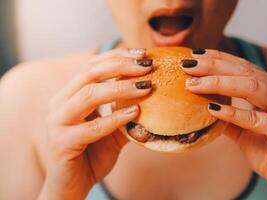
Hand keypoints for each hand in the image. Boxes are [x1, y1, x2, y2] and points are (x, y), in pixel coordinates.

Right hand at [39, 48, 152, 199]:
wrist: (73, 185)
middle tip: (147, 66)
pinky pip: (92, 127)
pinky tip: (135, 112)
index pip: (93, 66)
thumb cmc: (93, 153)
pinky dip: (115, 118)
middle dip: (121, 66)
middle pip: (89, 73)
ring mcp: (58, 122)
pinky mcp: (62, 143)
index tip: (144, 54)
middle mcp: (60, 103)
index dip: (118, 56)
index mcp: (70, 95)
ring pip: (89, 95)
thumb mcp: (113, 128)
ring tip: (146, 87)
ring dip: (120, 88)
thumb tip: (154, 94)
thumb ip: (126, 111)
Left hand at [182, 49, 266, 198]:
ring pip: (251, 88)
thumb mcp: (244, 131)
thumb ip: (228, 117)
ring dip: (218, 84)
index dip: (218, 59)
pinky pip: (257, 119)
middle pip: (245, 72)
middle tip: (188, 65)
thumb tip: (202, 104)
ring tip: (193, 85)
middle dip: (213, 66)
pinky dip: (233, 113)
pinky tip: (212, 109)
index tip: (194, 55)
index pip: (244, 67)